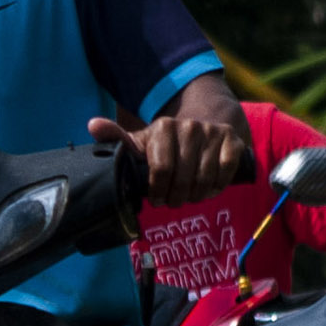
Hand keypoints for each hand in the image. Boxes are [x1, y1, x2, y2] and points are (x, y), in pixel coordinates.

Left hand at [90, 112, 254, 200]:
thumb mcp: (142, 143)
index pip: (161, 170)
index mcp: (163, 127)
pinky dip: (218, 186)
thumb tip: (93, 125)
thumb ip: (118, 138)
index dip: (159, 191)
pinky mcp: (232, 140)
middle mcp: (189, 126)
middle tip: (175, 201)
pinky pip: (226, 171)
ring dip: (198, 194)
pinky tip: (211, 187)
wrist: (204, 128)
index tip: (157, 200)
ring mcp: (212, 132)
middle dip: (178, 197)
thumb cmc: (167, 145)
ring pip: (205, 178)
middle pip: (184, 179)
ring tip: (191, 195)